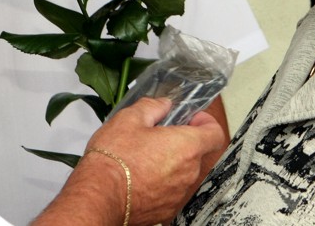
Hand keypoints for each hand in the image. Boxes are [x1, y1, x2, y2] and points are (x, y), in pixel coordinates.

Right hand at [33, 97, 223, 225]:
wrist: (99, 195)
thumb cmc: (115, 158)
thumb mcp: (130, 118)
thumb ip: (152, 106)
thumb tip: (163, 104)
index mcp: (187, 146)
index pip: (215, 133)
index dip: (205, 122)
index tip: (192, 119)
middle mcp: (188, 172)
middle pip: (199, 153)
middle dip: (184, 142)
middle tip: (161, 134)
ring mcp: (178, 194)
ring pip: (184, 173)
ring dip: (172, 163)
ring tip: (147, 156)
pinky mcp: (166, 209)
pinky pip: (171, 190)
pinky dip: (162, 182)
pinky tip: (142, 175)